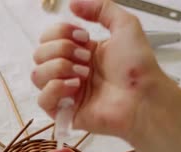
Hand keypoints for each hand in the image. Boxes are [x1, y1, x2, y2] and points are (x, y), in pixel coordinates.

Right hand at [33, 0, 180, 151]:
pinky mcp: (64, 112)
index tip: (84, 36)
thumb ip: (100, 8)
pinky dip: (55, 88)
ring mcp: (66, 92)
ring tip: (83, 75)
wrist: (143, 96)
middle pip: (39, 54)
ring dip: (59, 68)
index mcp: (80, 51)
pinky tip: (75, 87)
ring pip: (37, 74)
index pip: (49, 37)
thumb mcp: (125, 25)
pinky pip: (42, 98)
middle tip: (87, 59)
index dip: (61, 32)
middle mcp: (70, 71)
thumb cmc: (138, 67)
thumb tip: (72, 4)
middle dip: (61, 50)